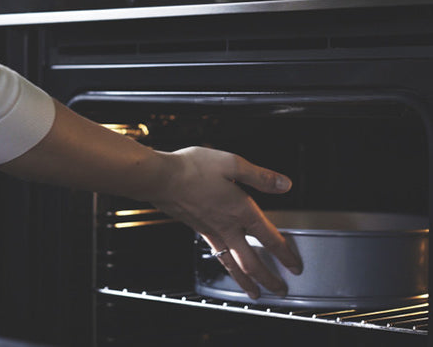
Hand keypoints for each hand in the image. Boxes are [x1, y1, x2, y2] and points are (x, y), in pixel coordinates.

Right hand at [150, 146, 302, 299]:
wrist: (161, 177)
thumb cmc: (193, 168)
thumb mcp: (232, 164)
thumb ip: (260, 176)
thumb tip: (284, 184)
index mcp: (240, 209)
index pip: (269, 237)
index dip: (285, 253)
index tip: (295, 266)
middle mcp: (226, 225)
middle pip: (252, 261)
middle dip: (268, 278)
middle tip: (280, 291)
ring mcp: (210, 230)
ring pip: (232, 264)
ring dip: (246, 281)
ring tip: (254, 293)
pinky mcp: (197, 229)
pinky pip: (217, 254)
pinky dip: (226, 266)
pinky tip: (226, 263)